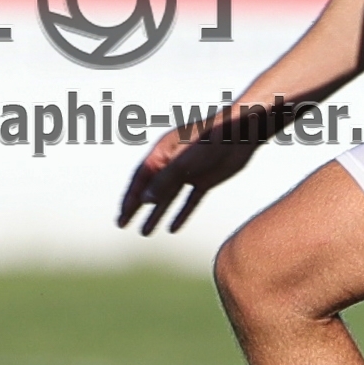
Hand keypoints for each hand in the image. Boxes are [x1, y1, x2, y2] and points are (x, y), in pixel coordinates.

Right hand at [116, 117, 261, 235]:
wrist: (242, 132)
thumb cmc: (210, 139)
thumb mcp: (184, 161)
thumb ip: (164, 180)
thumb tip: (144, 201)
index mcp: (163, 152)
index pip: (141, 179)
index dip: (129, 198)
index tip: (121, 216)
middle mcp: (173, 162)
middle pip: (150, 188)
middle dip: (136, 207)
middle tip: (122, 225)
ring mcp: (189, 172)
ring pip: (168, 197)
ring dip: (156, 214)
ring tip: (145, 232)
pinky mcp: (206, 179)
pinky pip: (189, 200)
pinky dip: (181, 213)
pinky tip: (173, 228)